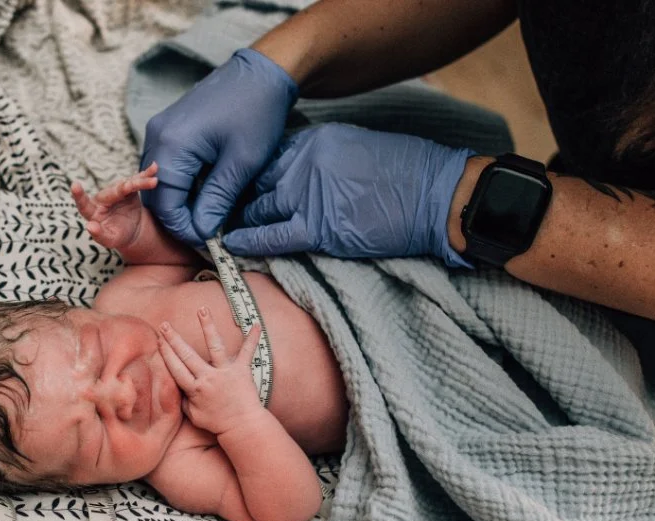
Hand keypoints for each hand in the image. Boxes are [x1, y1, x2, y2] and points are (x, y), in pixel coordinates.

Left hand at [71, 164, 158, 250]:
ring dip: (141, 181)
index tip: (74, 185)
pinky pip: (136, 180)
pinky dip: (145, 175)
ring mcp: (115, 191)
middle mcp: (103, 198)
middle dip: (131, 186)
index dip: (79, 195)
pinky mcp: (127, 187)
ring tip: (153, 181)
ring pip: (128, 183)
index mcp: (93, 212)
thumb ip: (99, 235)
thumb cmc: (117, 235)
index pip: (84, 204)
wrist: (131, 230)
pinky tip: (154, 168)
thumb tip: (90, 226)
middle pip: (116, 190)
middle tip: (146, 186)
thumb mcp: (110, 239)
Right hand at [139, 49, 298, 244]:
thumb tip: (202, 232)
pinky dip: (180, 186)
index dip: (183, 228)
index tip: (208, 241)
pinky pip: (165, 167)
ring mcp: (160, 130)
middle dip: (179, 218)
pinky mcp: (168, 128)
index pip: (164, 204)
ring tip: (208, 217)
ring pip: (158, 182)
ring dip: (179, 203)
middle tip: (207, 234)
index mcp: (171, 145)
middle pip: (155, 194)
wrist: (260, 73)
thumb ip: (218, 201)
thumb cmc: (256, 113)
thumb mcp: (241, 164)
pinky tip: (204, 194)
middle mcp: (157, 137)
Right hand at [158, 308, 263, 435]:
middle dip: (174, 339)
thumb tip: (175, 389)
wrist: (242, 426)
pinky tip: (256, 324)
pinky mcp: (242, 371)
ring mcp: (225, 372)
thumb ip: (184, 401)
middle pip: (187, 355)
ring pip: (214, 346)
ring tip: (202, 309)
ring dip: (207, 326)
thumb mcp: (194, 416)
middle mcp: (208, 378)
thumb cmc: (218, 423)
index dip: (166, 354)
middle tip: (164, 325)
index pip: (176, 368)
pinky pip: (247, 352)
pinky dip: (252, 338)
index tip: (159, 341)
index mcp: (195, 389)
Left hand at [223, 123, 473, 265]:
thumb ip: (323, 159)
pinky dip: (249, 241)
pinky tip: (232, 245)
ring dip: (238, 220)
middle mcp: (304, 164)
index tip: (236, 184)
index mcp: (315, 141)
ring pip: (258, 208)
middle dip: (237, 196)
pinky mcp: (317, 227)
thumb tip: (300, 176)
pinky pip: (271, 235)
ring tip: (219, 229)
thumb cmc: (406, 174)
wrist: (435, 196)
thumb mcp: (357, 147)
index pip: (268, 157)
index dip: (250, 174)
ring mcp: (308, 195)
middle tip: (219, 209)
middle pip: (256, 180)